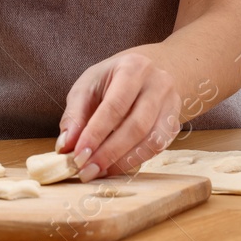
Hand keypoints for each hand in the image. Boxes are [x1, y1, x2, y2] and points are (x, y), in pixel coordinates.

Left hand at [57, 50, 182, 180]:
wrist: (146, 73)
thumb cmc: (112, 79)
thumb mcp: (88, 85)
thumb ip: (75, 114)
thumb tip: (65, 146)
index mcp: (134, 68)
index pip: (115, 106)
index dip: (96, 133)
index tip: (78, 155)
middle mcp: (159, 84)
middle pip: (137, 126)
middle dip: (109, 153)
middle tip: (86, 171)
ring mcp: (171, 105)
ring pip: (152, 141)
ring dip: (122, 162)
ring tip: (98, 172)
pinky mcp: (174, 124)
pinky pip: (157, 148)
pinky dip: (134, 161)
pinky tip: (114, 167)